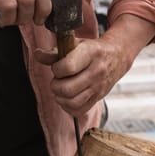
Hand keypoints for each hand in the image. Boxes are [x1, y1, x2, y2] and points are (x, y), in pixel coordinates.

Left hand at [35, 14, 154, 116]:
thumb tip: (37, 54)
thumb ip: (54, 52)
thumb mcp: (75, 45)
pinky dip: (68, 107)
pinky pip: (78, 111)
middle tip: (57, 80)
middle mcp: (96, 72)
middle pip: (67, 89)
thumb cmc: (92, 50)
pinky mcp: (98, 98)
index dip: (57, 69)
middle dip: (55, 86)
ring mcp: (98, 87)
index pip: (68, 68)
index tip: (57, 67)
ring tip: (60, 89)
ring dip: (60, 98)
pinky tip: (66, 98)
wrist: (118, 56)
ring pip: (72, 102)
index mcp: (91, 53)